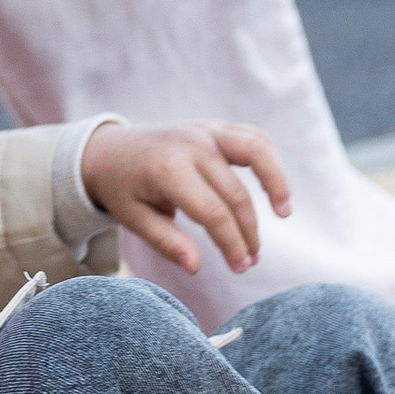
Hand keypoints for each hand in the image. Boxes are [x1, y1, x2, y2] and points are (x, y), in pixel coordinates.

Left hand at [80, 118, 290, 278]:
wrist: (110, 149)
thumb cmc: (122, 189)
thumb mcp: (133, 219)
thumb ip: (166, 242)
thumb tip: (195, 268)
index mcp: (169, 170)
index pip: (214, 213)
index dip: (232, 244)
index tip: (240, 267)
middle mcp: (191, 145)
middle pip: (236, 194)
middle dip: (248, 232)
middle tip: (250, 261)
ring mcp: (205, 130)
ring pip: (257, 151)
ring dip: (276, 183)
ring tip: (285, 213)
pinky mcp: (214, 126)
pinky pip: (252, 137)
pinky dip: (270, 158)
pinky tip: (276, 186)